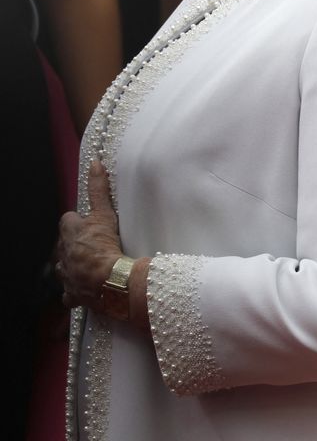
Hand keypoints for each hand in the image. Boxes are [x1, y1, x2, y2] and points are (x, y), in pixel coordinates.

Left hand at [57, 159, 121, 310]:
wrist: (111, 280)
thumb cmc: (106, 247)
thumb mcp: (104, 213)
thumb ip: (98, 189)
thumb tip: (95, 164)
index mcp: (69, 233)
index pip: (68, 221)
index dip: (78, 221)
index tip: (89, 223)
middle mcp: (64, 254)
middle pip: (65, 244)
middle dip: (75, 244)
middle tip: (93, 244)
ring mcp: (66, 275)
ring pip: (64, 268)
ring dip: (74, 265)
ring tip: (90, 265)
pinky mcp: (72, 294)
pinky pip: (70, 293)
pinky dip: (76, 290)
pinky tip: (86, 287)